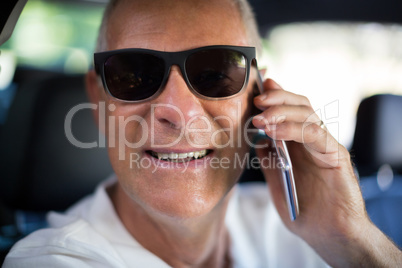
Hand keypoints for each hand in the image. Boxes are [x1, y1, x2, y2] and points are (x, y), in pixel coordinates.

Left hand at [252, 79, 401, 266]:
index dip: (275, 96)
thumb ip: (268, 157)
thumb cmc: (302, 208)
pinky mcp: (336, 155)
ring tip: (261, 118)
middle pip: (300, 105)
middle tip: (257, 100)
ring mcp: (326, 145)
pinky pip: (315, 134)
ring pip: (308, 114)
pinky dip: (293, 129)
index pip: (290, 110)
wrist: (326, 234)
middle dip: (277, 98)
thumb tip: (254, 138)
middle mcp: (313, 140)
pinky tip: (274, 133)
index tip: (256, 90)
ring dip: (282, 112)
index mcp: (299, 143)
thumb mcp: (276, 179)